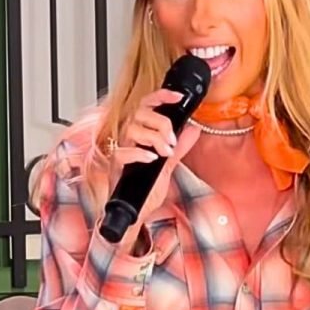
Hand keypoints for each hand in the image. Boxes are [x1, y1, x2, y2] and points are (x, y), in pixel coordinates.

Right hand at [108, 89, 201, 225]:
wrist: (134, 212)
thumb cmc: (144, 190)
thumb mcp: (167, 166)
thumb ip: (179, 147)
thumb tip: (193, 130)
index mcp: (139, 135)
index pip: (146, 106)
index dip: (161, 97)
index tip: (177, 97)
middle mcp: (128, 140)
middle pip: (139, 114)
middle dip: (161, 123)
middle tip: (172, 139)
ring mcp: (120, 152)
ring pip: (131, 129)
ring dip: (153, 138)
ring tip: (165, 152)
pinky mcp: (116, 167)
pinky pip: (122, 153)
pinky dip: (139, 153)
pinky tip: (152, 158)